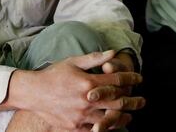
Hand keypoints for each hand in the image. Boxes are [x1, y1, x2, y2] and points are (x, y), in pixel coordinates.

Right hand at [6, 50, 144, 129]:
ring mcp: (81, 116)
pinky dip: (105, 128)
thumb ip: (95, 58)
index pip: (117, 80)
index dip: (131, 78)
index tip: (139, 78)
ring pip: (109, 119)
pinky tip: (111, 125)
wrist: (33, 93)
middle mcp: (87, 100)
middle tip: (142, 101)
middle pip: (118, 102)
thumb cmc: (53, 75)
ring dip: (122, 117)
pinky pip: (94, 130)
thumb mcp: (73, 62)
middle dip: (133, 101)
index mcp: (88, 82)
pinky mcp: (74, 127)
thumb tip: (113, 52)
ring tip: (130, 116)